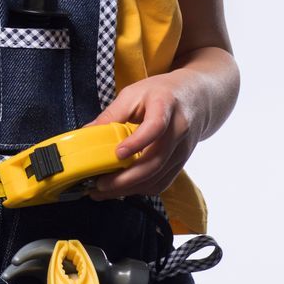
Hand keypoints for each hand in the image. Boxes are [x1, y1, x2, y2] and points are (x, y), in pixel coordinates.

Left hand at [86, 70, 213, 199]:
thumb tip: (86, 133)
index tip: (118, 153)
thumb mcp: (134, 93)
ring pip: (158, 177)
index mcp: (166, 106)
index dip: (137, 142)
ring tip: (103, 190)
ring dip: (130, 188)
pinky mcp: (181, 163)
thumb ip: (112, 113)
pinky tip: (122, 188)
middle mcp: (179, 131)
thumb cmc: (162, 93)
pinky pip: (162, 182)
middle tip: (99, 185)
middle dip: (126, 179)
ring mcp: (182, 150)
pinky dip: (140, 189)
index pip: (155, 127)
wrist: (197, 98)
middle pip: (155, 162)